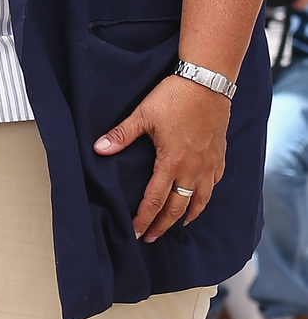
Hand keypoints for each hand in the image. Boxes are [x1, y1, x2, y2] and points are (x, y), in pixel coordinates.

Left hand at [94, 73, 230, 240]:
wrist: (207, 81)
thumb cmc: (174, 96)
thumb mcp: (142, 115)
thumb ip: (121, 135)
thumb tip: (98, 149)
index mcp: (172, 163)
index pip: (155, 200)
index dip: (144, 219)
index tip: (137, 233)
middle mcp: (193, 169)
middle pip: (177, 207)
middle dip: (163, 225)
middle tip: (152, 237)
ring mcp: (209, 163)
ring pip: (200, 200)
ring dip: (187, 216)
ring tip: (177, 226)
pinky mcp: (220, 154)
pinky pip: (214, 183)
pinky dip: (205, 197)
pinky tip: (200, 199)